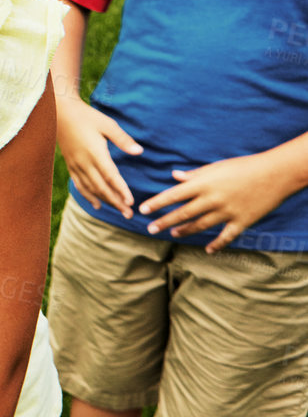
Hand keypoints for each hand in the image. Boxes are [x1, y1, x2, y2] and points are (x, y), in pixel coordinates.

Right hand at [56, 96, 142, 218]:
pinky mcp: (70, 164)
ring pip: (90, 188)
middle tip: (128, 214)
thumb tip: (139, 152)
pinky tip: (96, 203)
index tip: (130, 202)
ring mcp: (76, 165)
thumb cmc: (86, 116)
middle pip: (101, 187)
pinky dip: (88, 196)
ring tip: (117, 210)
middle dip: (115, 201)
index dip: (121, 190)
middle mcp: (84, 162)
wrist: (60, 112)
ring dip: (104, 201)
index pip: (110, 176)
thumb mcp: (107, 124)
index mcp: (95, 152)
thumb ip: (123, 139)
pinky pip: (79, 184)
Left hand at [138, 149, 300, 250]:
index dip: (156, 203)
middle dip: (164, 222)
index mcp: (204, 183)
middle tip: (150, 228)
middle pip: (183, 213)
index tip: (141, 210)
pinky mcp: (242, 221)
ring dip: (185, 231)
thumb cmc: (243, 166)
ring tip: (173, 234)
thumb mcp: (216, 166)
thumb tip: (174, 175)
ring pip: (201, 226)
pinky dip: (217, 244)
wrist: (276, 173)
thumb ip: (194, 174)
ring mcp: (228, 212)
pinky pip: (226, 236)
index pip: (173, 195)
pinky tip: (208, 250)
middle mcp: (213, 199)